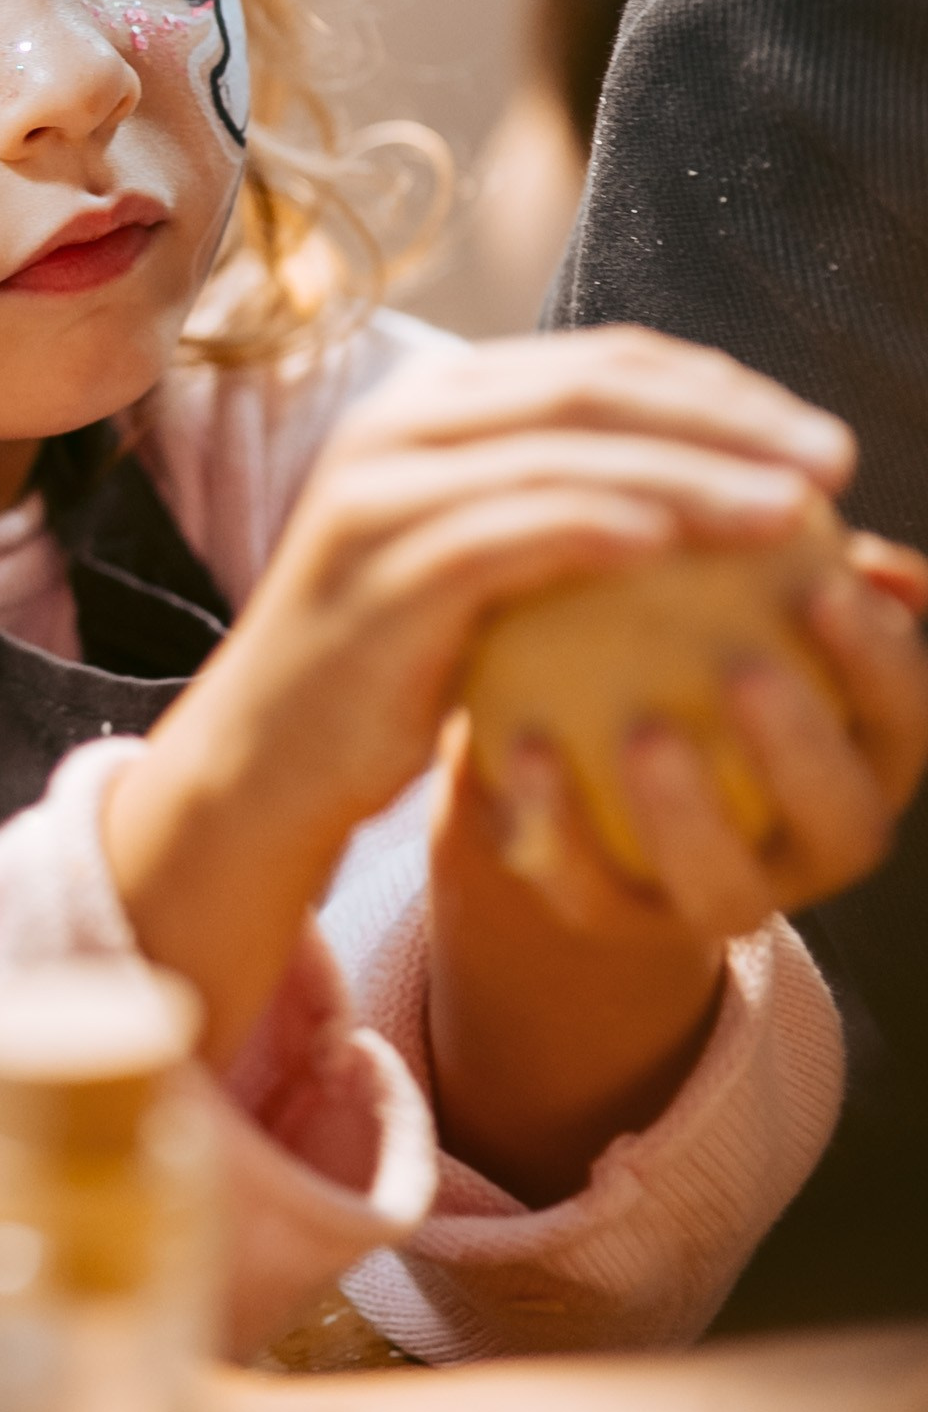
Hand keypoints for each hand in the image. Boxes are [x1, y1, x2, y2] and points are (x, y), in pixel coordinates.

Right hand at [102, 329, 860, 1065]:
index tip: (815, 437)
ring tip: (790, 515)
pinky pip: (511, 531)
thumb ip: (567, 506)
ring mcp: (381, 489)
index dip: (720, 386)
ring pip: (562, 453)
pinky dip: (599, 526)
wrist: (266, 758)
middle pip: (592, 389)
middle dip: (729, 415)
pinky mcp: (380, 568)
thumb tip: (732, 485)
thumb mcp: (481, 563)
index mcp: (434, 404)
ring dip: (692, 476)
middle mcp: (399, 423)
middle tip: (833, 462)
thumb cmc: (398, 667)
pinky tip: (679, 548)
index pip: (601, 362)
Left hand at [428, 530, 927, 1199]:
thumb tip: (817, 488)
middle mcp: (812, 846)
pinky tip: (522, 746)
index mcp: (864, 762)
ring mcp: (720, 898)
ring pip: (725, 888)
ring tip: (646, 732)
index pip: (904, 718)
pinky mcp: (617, 923)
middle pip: (842, 821)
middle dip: (804, 753)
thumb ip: (776, 555)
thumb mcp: (739, 596)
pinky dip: (559, 824)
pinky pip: (589, 889)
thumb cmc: (687, 642)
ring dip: (689, 816)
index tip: (827, 581)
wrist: (599, 763)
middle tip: (747, 671)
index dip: (883, 663)